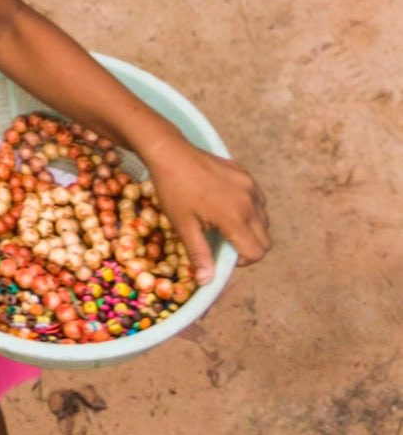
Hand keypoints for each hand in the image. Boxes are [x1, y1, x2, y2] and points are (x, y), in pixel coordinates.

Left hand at [145, 139, 270, 284]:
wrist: (170, 153)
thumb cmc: (174, 190)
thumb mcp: (183, 225)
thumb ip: (199, 254)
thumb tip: (207, 282)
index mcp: (235, 217)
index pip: (257, 252)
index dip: (242, 261)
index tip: (223, 254)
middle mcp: (249, 201)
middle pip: (265, 239)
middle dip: (249, 247)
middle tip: (225, 242)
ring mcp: (250, 185)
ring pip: (264, 220)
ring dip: (251, 229)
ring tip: (225, 224)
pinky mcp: (246, 174)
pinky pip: (258, 200)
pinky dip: (249, 210)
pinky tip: (227, 205)